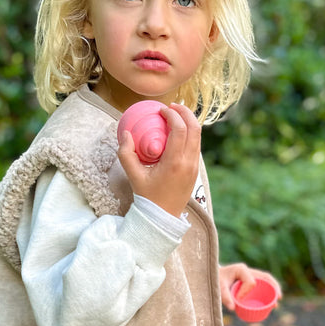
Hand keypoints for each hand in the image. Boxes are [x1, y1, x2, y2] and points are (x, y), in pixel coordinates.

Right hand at [117, 102, 200, 217]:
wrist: (162, 218)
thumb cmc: (148, 197)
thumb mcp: (133, 176)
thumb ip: (126, 154)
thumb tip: (126, 134)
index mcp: (175, 162)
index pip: (180, 129)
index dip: (172, 114)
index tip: (161, 110)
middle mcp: (189, 163)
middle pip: (195, 128)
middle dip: (185, 112)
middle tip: (172, 106)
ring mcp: (194, 167)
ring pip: (198, 136)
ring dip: (189, 122)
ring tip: (175, 116)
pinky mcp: (195, 170)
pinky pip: (196, 145)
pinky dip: (190, 134)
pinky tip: (178, 132)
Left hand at [219, 263, 281, 310]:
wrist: (213, 275)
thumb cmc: (215, 280)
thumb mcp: (218, 286)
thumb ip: (224, 296)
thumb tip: (232, 309)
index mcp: (241, 269)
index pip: (251, 282)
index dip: (247, 292)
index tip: (238, 299)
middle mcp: (248, 271)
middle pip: (265, 277)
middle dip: (274, 287)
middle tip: (278, 298)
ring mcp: (251, 275)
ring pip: (267, 281)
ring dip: (274, 290)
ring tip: (277, 302)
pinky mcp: (250, 280)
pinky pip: (263, 285)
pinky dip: (268, 292)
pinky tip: (271, 302)